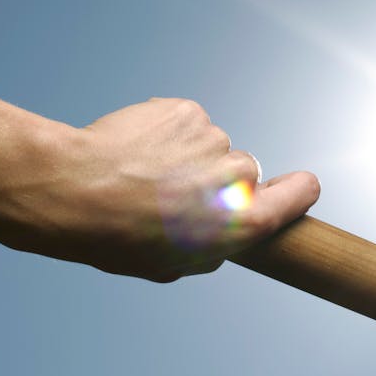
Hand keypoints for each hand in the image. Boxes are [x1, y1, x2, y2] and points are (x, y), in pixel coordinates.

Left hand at [0, 97, 319, 281]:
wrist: (72, 191)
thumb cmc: (118, 239)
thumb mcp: (174, 265)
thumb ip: (213, 245)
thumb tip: (222, 234)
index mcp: (245, 220)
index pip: (303, 191)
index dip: (296, 190)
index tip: (290, 190)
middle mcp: (238, 175)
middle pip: (245, 170)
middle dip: (216, 179)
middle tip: (171, 194)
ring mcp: (212, 137)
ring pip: (208, 145)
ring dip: (184, 155)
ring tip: (141, 174)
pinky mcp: (185, 110)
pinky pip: (184, 122)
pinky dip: (163, 132)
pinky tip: (133, 149)